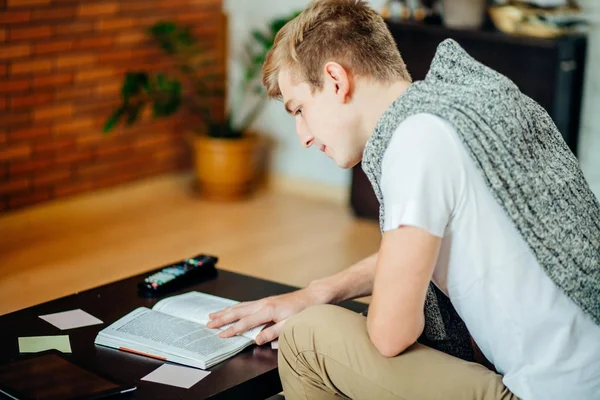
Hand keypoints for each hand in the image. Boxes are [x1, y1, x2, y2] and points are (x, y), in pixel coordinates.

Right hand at [206, 289, 321, 344]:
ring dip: (225, 311)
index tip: (221, 335)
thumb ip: (272, 333)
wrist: (311, 297)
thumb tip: (256, 340)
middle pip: (238, 312)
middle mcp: (263, 304)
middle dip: (222, 318)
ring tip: (212, 315)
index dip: (232, 330)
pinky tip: (230, 309)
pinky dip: (235, 307)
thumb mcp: (289, 325)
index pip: (245, 323)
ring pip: (240, 306)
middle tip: (208, 323)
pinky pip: (246, 304)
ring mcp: (263, 301)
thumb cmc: (302, 311)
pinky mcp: (265, 301)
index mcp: (267, 311)